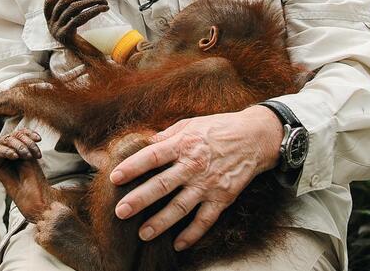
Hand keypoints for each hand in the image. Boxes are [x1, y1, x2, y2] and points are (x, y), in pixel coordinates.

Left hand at [109, 106, 282, 249]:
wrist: (255, 137)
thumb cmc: (217, 128)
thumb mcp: (189, 124)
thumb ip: (165, 136)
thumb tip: (142, 143)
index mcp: (183, 144)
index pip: (152, 156)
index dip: (132, 166)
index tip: (114, 177)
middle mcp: (193, 165)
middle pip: (162, 185)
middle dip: (140, 199)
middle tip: (120, 211)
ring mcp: (208, 184)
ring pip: (180, 207)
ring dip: (161, 222)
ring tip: (142, 233)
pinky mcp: (223, 198)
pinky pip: (205, 220)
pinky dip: (192, 234)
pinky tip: (177, 244)